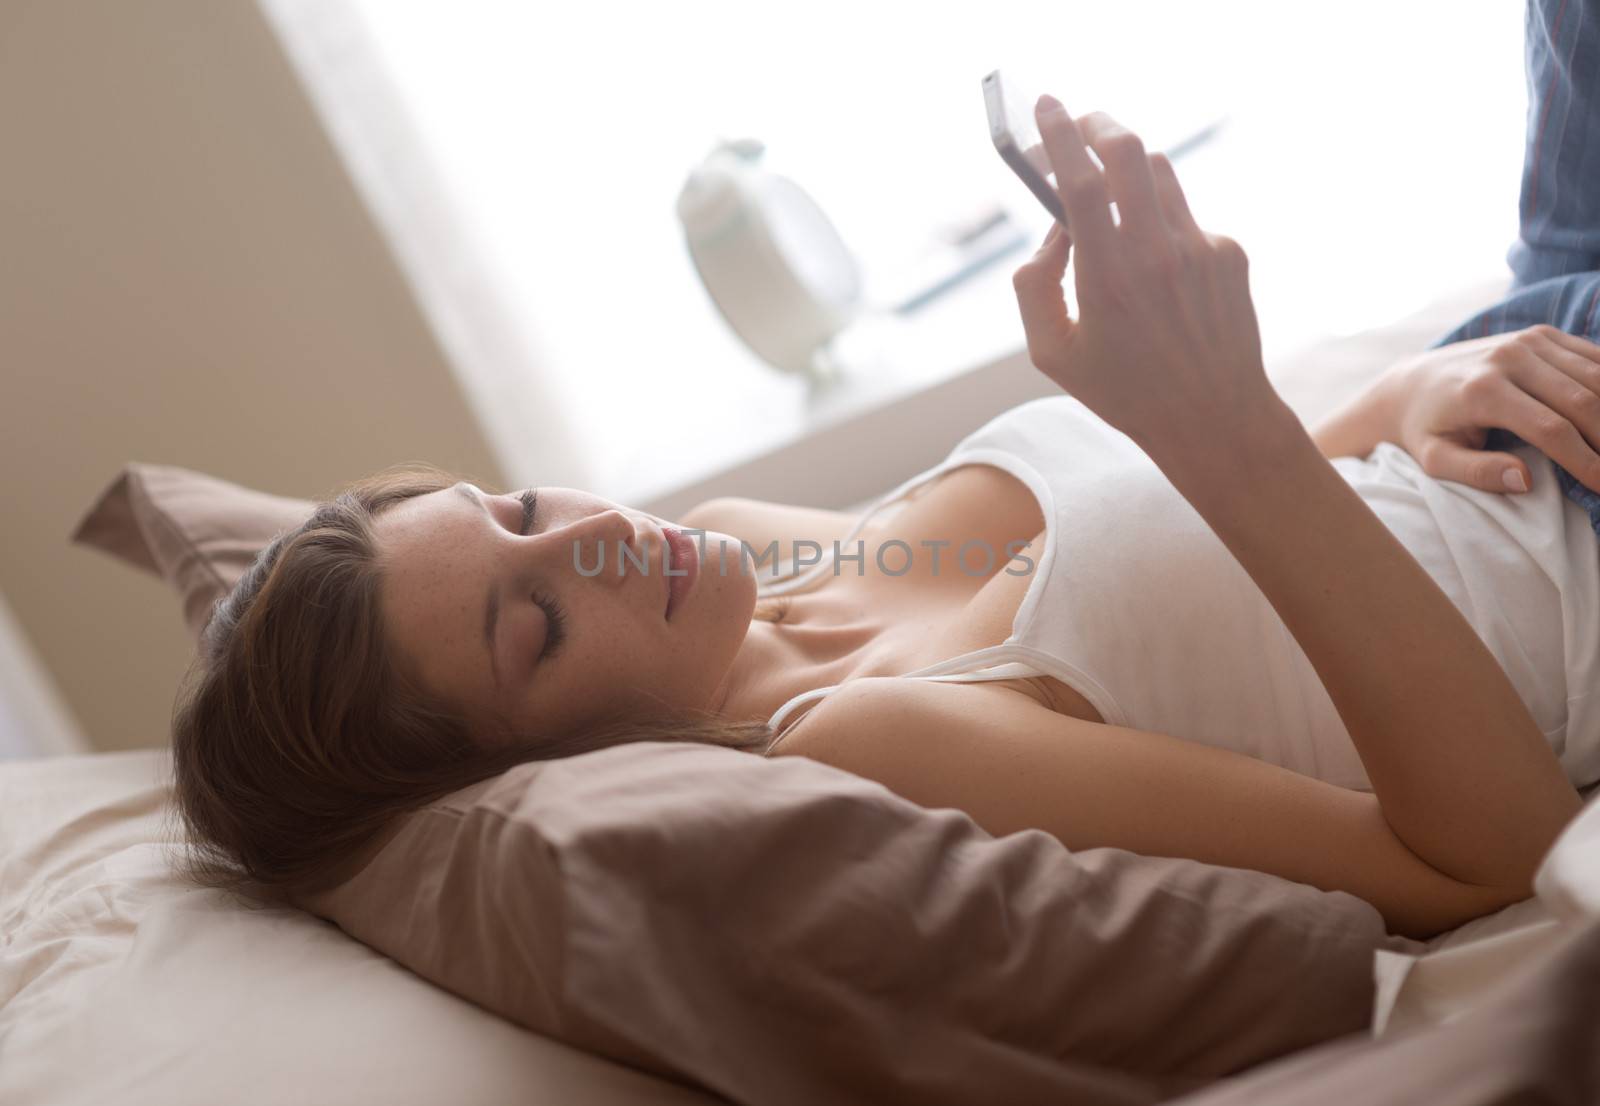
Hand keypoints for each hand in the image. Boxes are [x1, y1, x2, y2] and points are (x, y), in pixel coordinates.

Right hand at [1011, 96, 1287, 458]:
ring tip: (1108, 189)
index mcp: (1107, 280)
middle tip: (1078, 124)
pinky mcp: (1228, 254)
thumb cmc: (1125, 391)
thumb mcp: (1053, 354)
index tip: (1045, 106)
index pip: (1080, 182)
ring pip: (1159, 174)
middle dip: (1098, 125)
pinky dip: (1158, 222)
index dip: (1059, 134)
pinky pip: (1183, 216)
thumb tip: (1051, 236)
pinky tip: (1155, 266)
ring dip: (1126, 168)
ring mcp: (1199, 250)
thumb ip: (1035, 287)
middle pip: (1129, 152)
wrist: (1213, 417)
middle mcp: (1157, 255)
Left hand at [1374, 325, 1599, 493]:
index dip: (1586, 461)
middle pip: (1581, 401)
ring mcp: (1528, 341)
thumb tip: (1524, 481)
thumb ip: (1477, 472)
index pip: (1552, 430)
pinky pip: (1592, 358)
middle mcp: (1508, 358)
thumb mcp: (1435, 459)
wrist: (1411, 382)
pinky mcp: (1541, 335)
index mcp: (1483, 391)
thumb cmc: (1425, 429)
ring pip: (1594, 377)